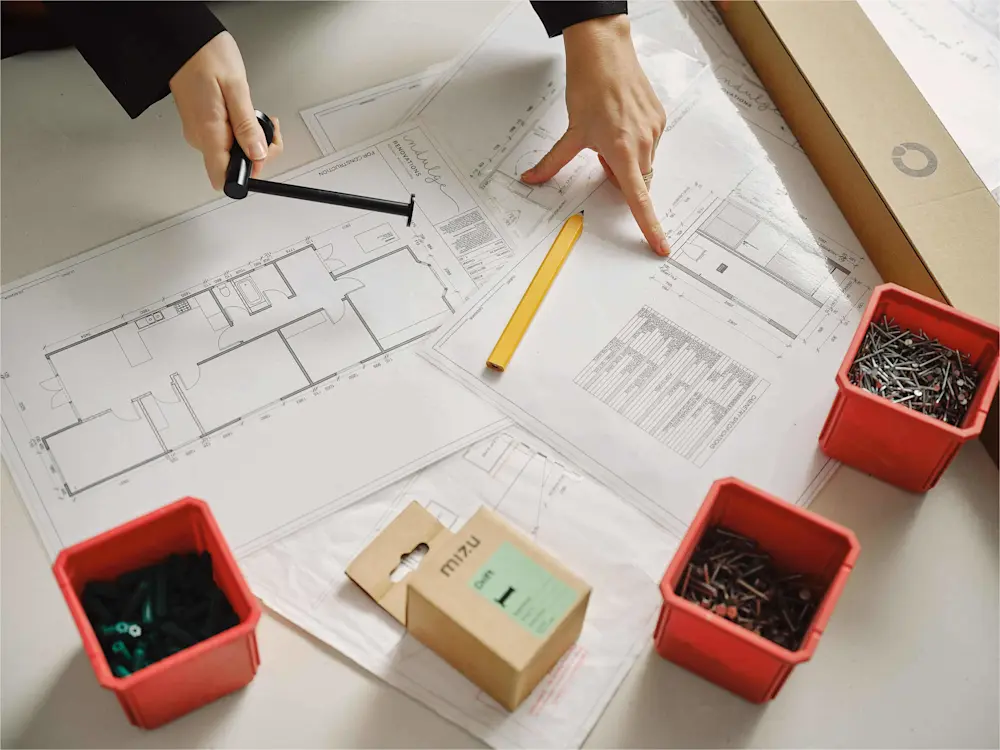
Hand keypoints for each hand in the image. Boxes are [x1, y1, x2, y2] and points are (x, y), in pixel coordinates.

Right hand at [169, 32, 282, 190]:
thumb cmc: (206, 55)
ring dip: (251, 140)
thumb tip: (257, 153)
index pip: (223, 177)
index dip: (246, 174)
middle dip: (258, 152)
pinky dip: (241, 132)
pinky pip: (225, 139)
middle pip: (233, 166)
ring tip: (258, 117)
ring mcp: (200, 131)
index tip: (261, 155)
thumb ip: (246, 125)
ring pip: (231, 153)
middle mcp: (200, 137)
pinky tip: (245, 114)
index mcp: (208, 131)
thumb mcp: (235, 88)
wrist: (183, 39)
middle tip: (269, 130)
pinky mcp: (202, 124)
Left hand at [520, 15, 668, 255]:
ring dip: (627, 161)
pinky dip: (635, 144)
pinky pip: (649, 145)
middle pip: (637, 182)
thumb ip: (553, 163)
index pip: (638, 200)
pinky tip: (621, 123)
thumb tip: (532, 180)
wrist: (605, 52)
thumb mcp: (571, 132)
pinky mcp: (660, 119)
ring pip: (643, 164)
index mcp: (622, 152)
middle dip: (620, 178)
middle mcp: (644, 143)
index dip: (649, 227)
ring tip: (610, 133)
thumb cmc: (590, 87)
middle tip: (601, 156)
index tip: (660, 247)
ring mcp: (655, 130)